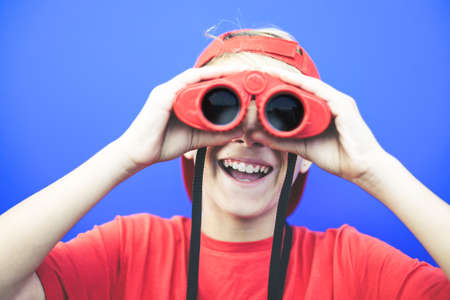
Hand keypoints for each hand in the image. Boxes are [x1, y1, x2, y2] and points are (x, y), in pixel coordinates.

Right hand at [115, 66, 245, 171]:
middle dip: (225, 72)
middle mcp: (174, 91)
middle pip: (203, 77)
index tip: (245, 80)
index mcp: (181, 98)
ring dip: (216, 73)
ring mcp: (166, 91)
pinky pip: (183, 83)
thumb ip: (215, 134)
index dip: (225, 79)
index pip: (206, 84)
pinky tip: (215, 77)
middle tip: (246, 73)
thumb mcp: (196, 138)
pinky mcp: (161, 97)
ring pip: (195, 77)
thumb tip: (239, 131)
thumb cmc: (163, 144)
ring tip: (236, 72)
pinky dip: (200, 78)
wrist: (138, 154)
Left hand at [251, 67, 385, 182]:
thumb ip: (282, 141)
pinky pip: (322, 92)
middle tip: (263, 72)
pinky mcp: (344, 106)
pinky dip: (306, 86)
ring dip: (292, 79)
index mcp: (323, 110)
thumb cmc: (338, 157)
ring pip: (311, 86)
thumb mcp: (303, 147)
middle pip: (304, 86)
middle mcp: (331, 102)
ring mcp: (338, 102)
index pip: (300, 93)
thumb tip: (257, 136)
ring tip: (273, 74)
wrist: (361, 169)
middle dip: (284, 78)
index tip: (262, 83)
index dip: (282, 86)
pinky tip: (291, 81)